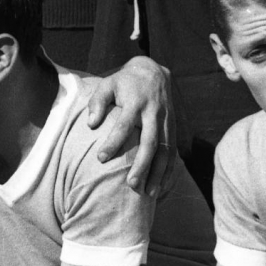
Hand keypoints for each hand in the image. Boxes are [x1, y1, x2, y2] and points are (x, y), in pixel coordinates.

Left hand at [77, 56, 172, 191]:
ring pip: (166, 150)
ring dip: (159, 173)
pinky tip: (163, 186)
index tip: (101, 158)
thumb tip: (90, 124)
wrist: (154, 72)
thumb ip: (97, 102)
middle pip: (150, 142)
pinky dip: (170, 170)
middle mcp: (154, 114)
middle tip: (131, 185)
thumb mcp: (107, 84)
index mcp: (136, 103)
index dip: (114, 142)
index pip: (124, 125)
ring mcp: (167, 122)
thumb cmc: (125, 82)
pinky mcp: (174, 128)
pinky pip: (174, 151)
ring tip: (149, 193)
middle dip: (142, 165)